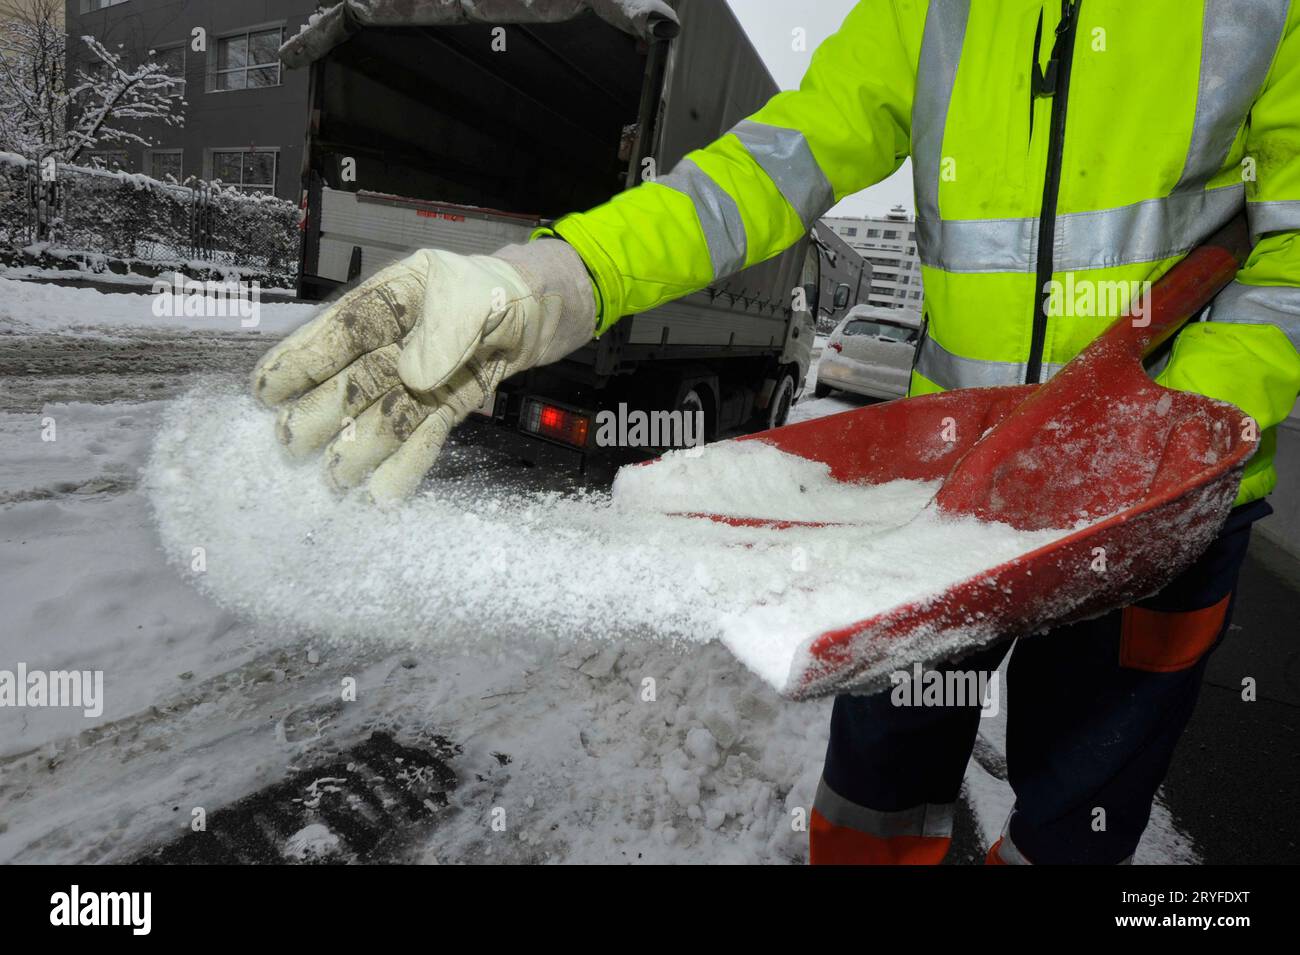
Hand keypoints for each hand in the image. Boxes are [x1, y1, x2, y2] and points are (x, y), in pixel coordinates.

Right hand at [251, 241, 595, 500]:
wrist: (545, 310)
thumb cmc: (503, 290)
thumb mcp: (475, 294)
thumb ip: (446, 331)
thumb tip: (413, 375)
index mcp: (396, 298)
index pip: (342, 329)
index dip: (303, 358)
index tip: (266, 388)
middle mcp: (401, 340)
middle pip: (355, 379)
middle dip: (322, 412)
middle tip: (288, 444)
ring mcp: (423, 375)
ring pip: (385, 413)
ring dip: (359, 448)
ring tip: (332, 480)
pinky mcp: (448, 403)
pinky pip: (423, 433)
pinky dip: (406, 463)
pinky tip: (382, 493)